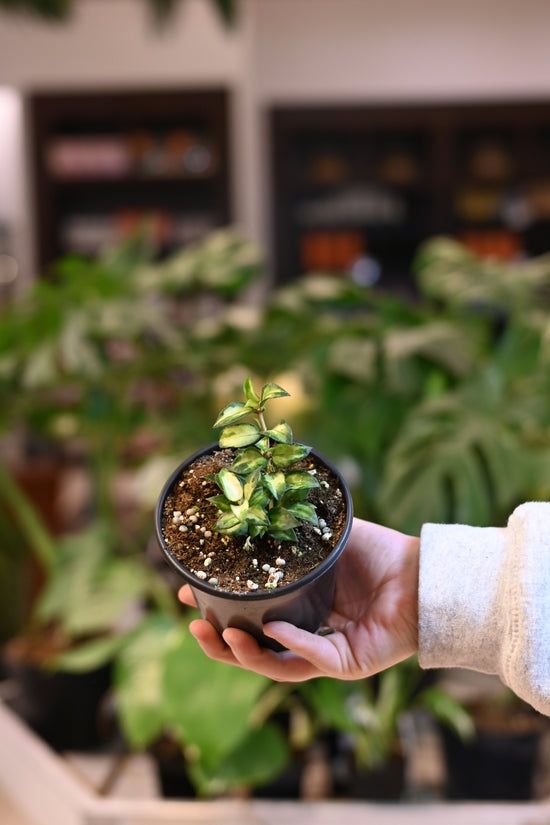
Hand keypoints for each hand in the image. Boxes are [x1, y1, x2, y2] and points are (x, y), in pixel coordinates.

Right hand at [178, 517, 418, 681]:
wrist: (420, 571)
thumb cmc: (378, 553)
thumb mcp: (325, 537)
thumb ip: (291, 533)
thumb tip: (253, 510)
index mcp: (301, 607)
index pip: (252, 616)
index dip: (221, 609)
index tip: (188, 592)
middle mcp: (310, 634)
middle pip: (255, 647)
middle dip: (221, 639)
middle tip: (194, 620)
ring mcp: (327, 653)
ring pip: (275, 664)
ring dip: (243, 653)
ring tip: (218, 632)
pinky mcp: (349, 665)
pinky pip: (312, 659)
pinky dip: (291, 645)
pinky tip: (271, 629)